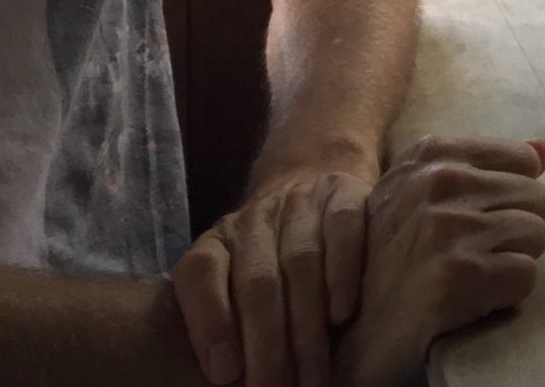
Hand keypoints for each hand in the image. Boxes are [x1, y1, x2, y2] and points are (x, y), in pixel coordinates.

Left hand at [174, 165, 372, 386]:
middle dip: (267, 345)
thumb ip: (227, 317)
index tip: (224, 375)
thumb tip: (230, 379)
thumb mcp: (234, 277)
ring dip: (306, 328)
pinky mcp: (344, 194)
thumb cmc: (269, 255)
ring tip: (312, 379)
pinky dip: (342, 273)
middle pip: (257, 282)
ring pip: (301, 262)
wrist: (309, 178)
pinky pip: (344, 229)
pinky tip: (341, 314)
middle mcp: (254, 220)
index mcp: (218, 243)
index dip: (210, 322)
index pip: (201, 273)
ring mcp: (300, 202)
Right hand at [333, 135, 544, 386]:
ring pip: (537, 234)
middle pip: (538, 197)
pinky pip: (526, 274)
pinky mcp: (458, 273)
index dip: (513, 197)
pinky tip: (474, 297)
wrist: (355, 330)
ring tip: (476, 275)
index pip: (524, 159)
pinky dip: (508, 294)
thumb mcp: (423, 195)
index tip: (482, 219)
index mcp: (431, 154)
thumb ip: (484, 167)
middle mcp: (438, 181)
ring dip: (513, 262)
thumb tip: (544, 149)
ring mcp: (446, 226)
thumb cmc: (392, 260)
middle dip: (517, 232)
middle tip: (479, 255)